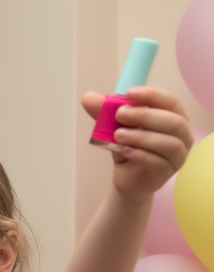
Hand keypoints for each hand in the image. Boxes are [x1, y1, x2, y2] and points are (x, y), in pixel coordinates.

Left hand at [82, 86, 193, 200]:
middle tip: (119, 114)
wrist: (127, 178)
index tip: (130, 93)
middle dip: (145, 116)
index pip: (171, 102)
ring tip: (117, 135)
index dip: (152, 95)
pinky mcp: (166, 173)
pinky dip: (140, 154)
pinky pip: (158, 162)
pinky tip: (124, 150)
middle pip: (173, 122)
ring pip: (168, 143)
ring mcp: (178, 156)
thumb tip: (87, 97)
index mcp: (175, 117)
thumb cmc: (128, 147)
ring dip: (141, 136)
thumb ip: (104, 112)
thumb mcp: (114, 127)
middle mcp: (182, 135)